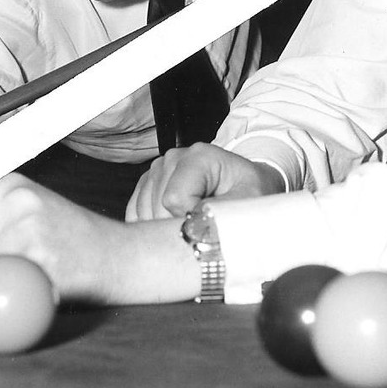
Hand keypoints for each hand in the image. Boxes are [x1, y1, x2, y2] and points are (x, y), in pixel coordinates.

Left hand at [0, 174, 198, 304]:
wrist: (123, 258)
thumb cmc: (69, 243)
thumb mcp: (26, 221)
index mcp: (9, 184)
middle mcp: (17, 198)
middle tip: (24, 267)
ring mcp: (30, 227)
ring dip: (0, 287)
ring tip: (38, 274)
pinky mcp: (42, 258)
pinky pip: (5, 291)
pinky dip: (19, 301)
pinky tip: (48, 287)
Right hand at [125, 142, 282, 222]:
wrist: (247, 188)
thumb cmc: (251, 193)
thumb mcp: (250, 202)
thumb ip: (221, 213)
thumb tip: (192, 230)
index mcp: (199, 156)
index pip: (174, 198)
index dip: (190, 221)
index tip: (210, 224)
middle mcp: (173, 158)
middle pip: (156, 207)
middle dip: (176, 228)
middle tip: (203, 229)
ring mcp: (157, 170)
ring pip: (143, 213)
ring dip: (164, 230)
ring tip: (192, 226)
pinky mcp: (147, 185)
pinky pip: (135, 214)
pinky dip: (151, 229)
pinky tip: (173, 228)